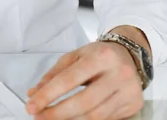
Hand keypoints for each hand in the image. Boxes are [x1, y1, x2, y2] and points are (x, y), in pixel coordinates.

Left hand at [25, 41, 143, 119]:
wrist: (128, 54)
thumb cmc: (99, 55)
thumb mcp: (74, 56)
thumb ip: (54, 74)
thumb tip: (34, 93)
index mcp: (100, 56)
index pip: (69, 79)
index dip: (48, 95)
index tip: (32, 105)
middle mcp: (118, 74)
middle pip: (83, 102)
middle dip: (58, 113)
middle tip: (40, 117)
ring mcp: (128, 91)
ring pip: (96, 115)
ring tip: (54, 119)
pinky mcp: (134, 104)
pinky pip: (107, 119)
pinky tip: (74, 119)